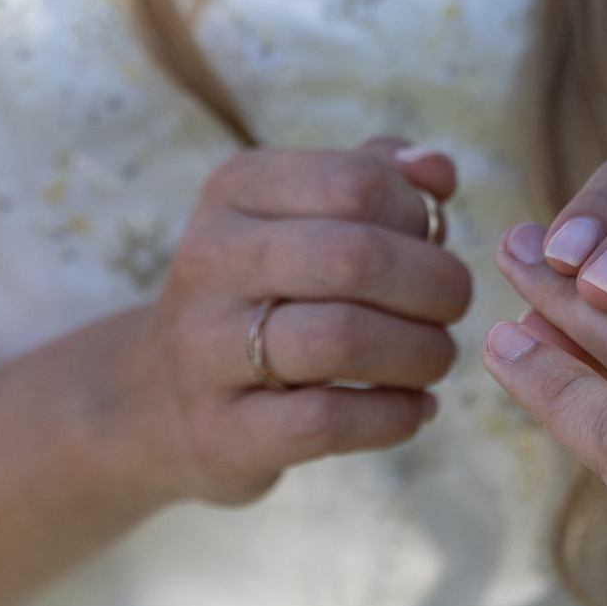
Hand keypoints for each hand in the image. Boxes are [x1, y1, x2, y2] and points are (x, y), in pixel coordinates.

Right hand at [108, 138, 469, 507]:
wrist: (155, 400)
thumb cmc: (262, 293)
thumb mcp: (298, 217)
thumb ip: (374, 177)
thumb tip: (439, 172)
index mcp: (236, 191)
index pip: (356, 182)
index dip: (418, 217)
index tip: (429, 246)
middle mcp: (210, 261)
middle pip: (354, 258)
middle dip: (434, 286)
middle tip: (450, 308)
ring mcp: (206, 352)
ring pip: (341, 339)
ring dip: (420, 354)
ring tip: (434, 360)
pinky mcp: (222, 433)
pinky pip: (327, 420)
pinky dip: (394, 416)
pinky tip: (413, 409)